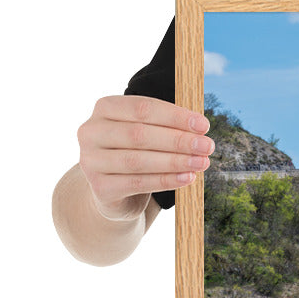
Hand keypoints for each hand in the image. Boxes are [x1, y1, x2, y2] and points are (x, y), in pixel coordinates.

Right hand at [77, 95, 214, 219]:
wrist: (114, 190)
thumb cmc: (137, 151)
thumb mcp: (149, 132)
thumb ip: (168, 126)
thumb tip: (200, 129)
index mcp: (105, 108)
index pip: (142, 108)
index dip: (175, 116)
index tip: (204, 125)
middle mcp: (91, 132)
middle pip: (140, 134)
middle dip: (179, 140)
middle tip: (207, 146)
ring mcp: (91, 161)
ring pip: (138, 160)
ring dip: (175, 161)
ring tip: (202, 162)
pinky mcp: (100, 187)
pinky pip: (138, 183)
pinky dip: (166, 180)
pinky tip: (188, 178)